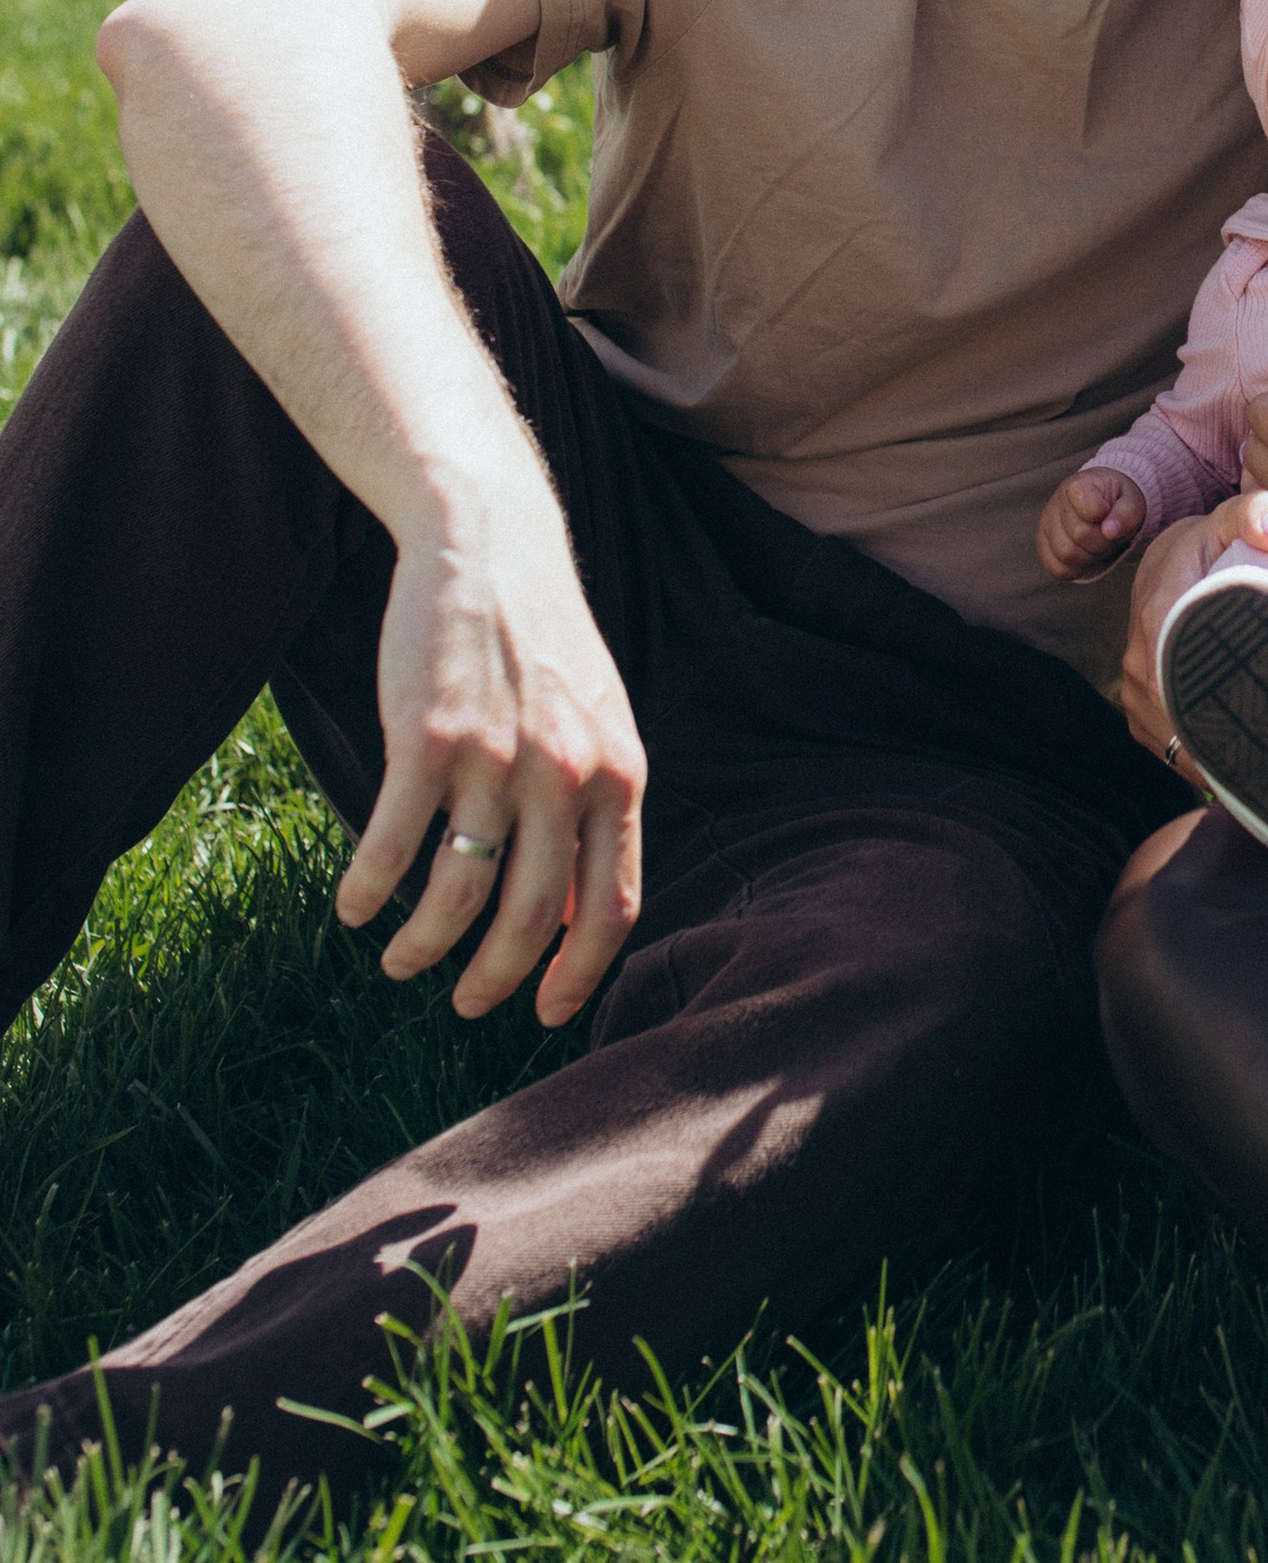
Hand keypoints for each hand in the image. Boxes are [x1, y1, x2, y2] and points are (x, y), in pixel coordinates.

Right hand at [335, 478, 647, 1029]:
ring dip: (423, 945)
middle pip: (532, 917)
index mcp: (619, 776)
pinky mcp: (429, 738)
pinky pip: (393, 843)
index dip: (579, 974)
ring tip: (400, 963)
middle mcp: (567, 774)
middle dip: (495, 979)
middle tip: (465, 1004)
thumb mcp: (599, 722)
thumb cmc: (543, 644)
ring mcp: (498, 758)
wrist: (490, 547)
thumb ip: (597, 808)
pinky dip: (369, 891)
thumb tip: (576, 914)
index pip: (612, 906)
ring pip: (459, 893)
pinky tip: (353, 909)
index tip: (546, 1015)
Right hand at [1039, 464, 1147, 582]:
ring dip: (1091, 556)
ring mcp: (1046, 524)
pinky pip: (1058, 569)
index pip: (1091, 510)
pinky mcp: (1043, 545)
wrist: (1103, 503)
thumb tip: (1110, 531)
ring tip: (1099, 543)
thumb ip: (1126, 514)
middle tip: (1111, 534)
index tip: (1113, 515)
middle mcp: (1056, 502)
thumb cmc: (1118, 501)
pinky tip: (1087, 554)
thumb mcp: (1131, 502)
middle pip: (1080, 535)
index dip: (1109, 520)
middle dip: (1103, 541)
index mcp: (1078, 484)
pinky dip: (1078, 568)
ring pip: (1066, 555)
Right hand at [1117, 489, 1267, 762]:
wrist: (1169, 561)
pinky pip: (1165, 744)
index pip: (1182, 684)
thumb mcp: (1230, 520)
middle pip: (1182, 722)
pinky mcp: (1138, 707)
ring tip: (1264, 765)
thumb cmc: (1209, 544)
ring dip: (1213, 753)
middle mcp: (1139, 658)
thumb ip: (1256, 514)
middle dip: (1228, 745)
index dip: (1224, 717)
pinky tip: (1235, 761)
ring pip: (1173, 740)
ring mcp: (1134, 687)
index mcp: (1159, 616)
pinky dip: (1197, 755)